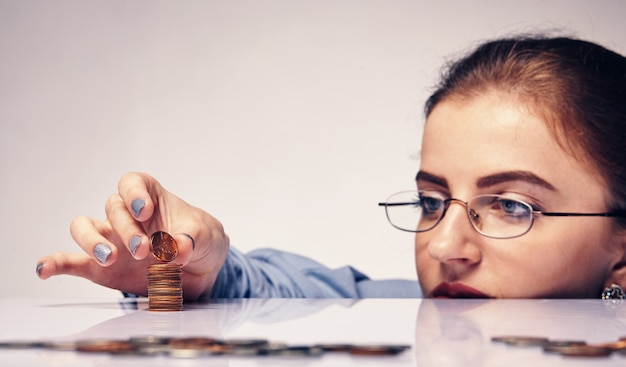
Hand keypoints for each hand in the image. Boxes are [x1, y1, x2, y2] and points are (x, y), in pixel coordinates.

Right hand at [36, 172, 229, 300]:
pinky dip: (55, 263)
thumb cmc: (200, 240)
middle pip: (112, 208)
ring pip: (84, 227)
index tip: (144, 210)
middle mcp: (126, 215)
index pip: (132, 182)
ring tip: (110, 258)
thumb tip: (179, 249)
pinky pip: (72, 261)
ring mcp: (111, 240)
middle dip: (126, 228)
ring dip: (91, 241)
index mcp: (150, 197)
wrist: (200, 270)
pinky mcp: (101, 267)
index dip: (134, 193)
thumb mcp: (206, 236)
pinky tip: (45, 269)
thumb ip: (193, 239)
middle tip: (144, 250)